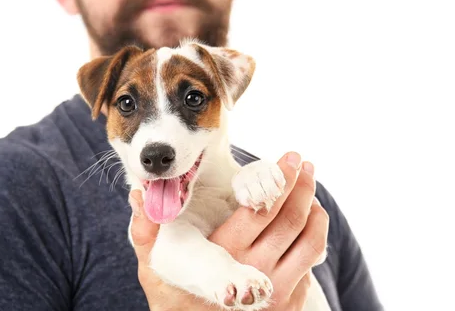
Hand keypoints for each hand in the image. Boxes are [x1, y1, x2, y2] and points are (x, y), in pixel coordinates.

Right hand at [129, 152, 328, 310]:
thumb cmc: (174, 294)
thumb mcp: (154, 265)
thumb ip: (146, 231)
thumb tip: (138, 194)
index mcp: (224, 252)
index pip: (261, 208)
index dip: (280, 179)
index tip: (289, 158)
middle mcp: (254, 271)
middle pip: (289, 219)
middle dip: (302, 184)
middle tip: (303, 161)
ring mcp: (276, 291)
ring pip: (309, 240)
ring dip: (315, 206)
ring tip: (310, 182)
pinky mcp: (289, 302)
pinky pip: (312, 262)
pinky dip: (316, 232)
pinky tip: (311, 215)